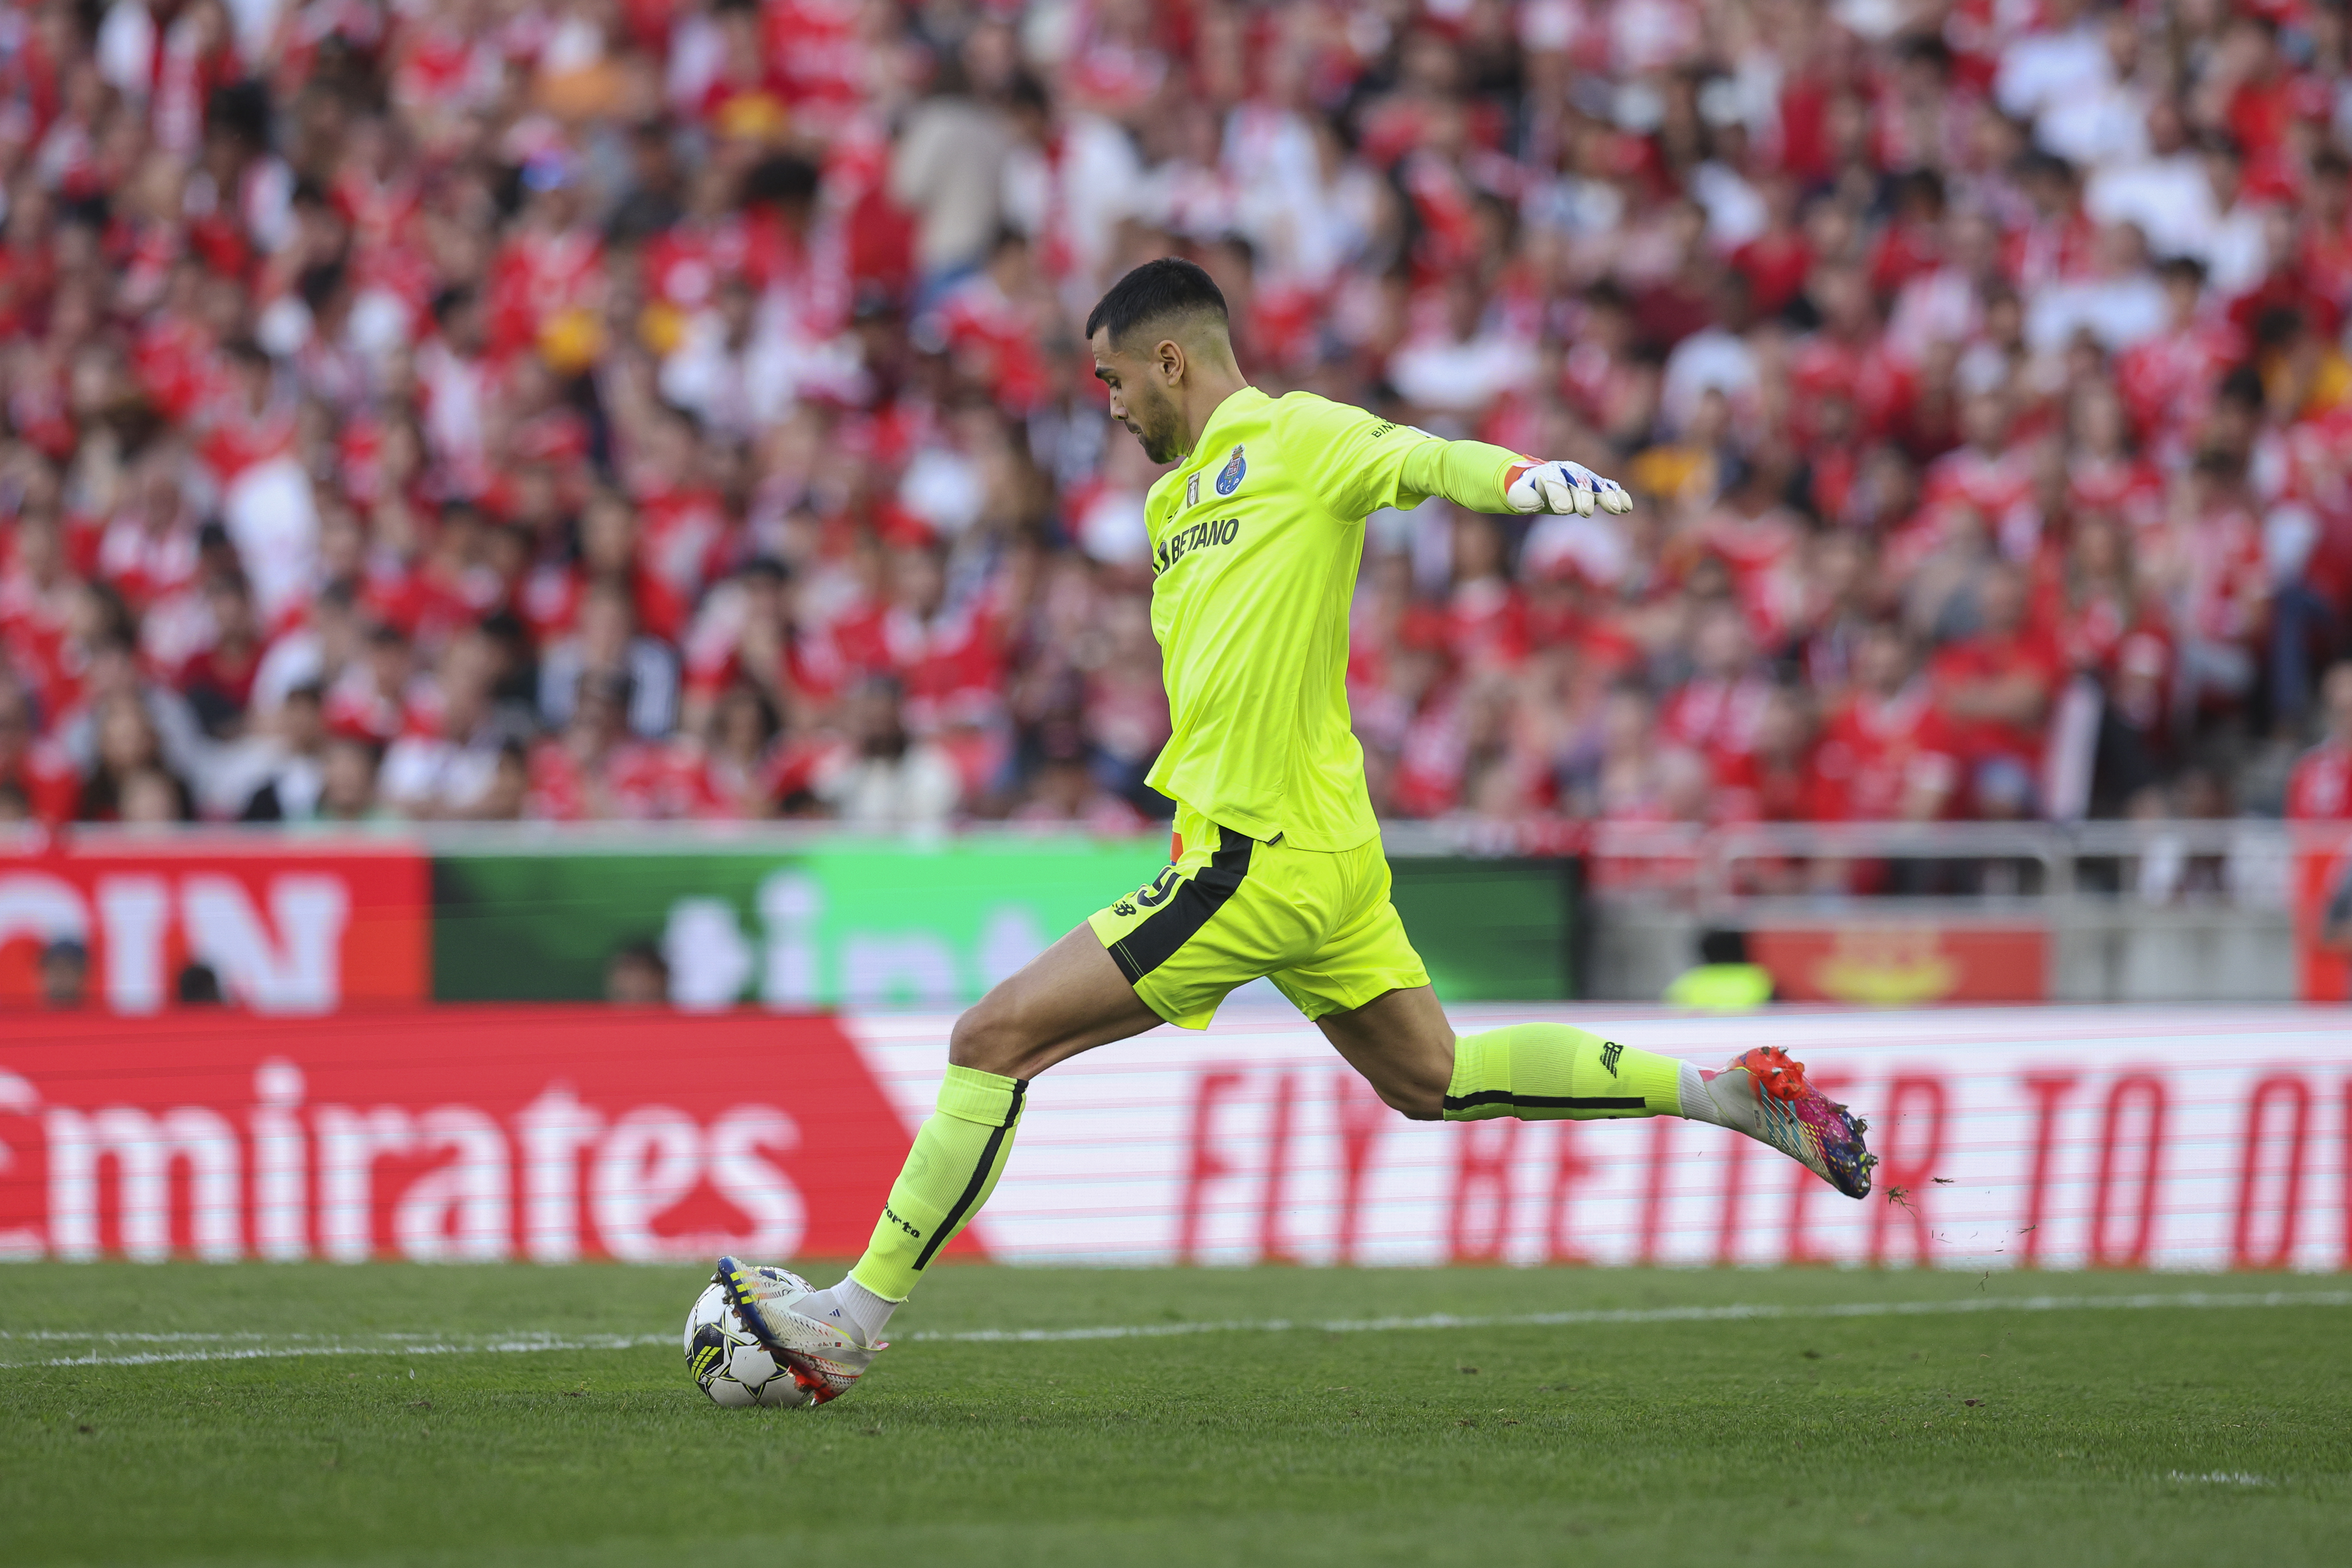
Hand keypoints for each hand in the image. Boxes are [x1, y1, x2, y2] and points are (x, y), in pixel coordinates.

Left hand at [1505, 459, 1632, 516]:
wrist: (1540, 482)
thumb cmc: (1529, 491)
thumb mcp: (1520, 495)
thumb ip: (1523, 498)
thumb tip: (1533, 504)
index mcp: (1549, 471)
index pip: (1555, 481)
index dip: (1559, 493)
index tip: (1563, 509)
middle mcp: (1569, 471)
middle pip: (1579, 482)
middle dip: (1583, 496)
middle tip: (1584, 512)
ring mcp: (1584, 477)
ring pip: (1597, 485)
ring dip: (1607, 496)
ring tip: (1615, 509)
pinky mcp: (1595, 486)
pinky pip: (1609, 489)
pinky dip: (1618, 496)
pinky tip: (1627, 507)